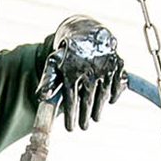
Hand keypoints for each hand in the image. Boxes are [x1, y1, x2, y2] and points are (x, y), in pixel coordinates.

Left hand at [37, 15, 126, 131]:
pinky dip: (114, 95)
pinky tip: (109, 101)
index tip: (70, 128)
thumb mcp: (53, 62)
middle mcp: (90, 69)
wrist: (86, 31)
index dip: (71, 117)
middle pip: (88, 101)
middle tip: (83, 127)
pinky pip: (118, 85)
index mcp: (72, 70)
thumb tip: (41, 97)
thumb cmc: (67, 52)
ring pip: (103, 96)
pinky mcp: (119, 64)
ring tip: (95, 118)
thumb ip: (47, 80)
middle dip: (85, 118)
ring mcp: (106, 67)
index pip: (71, 100)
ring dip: (99, 109)